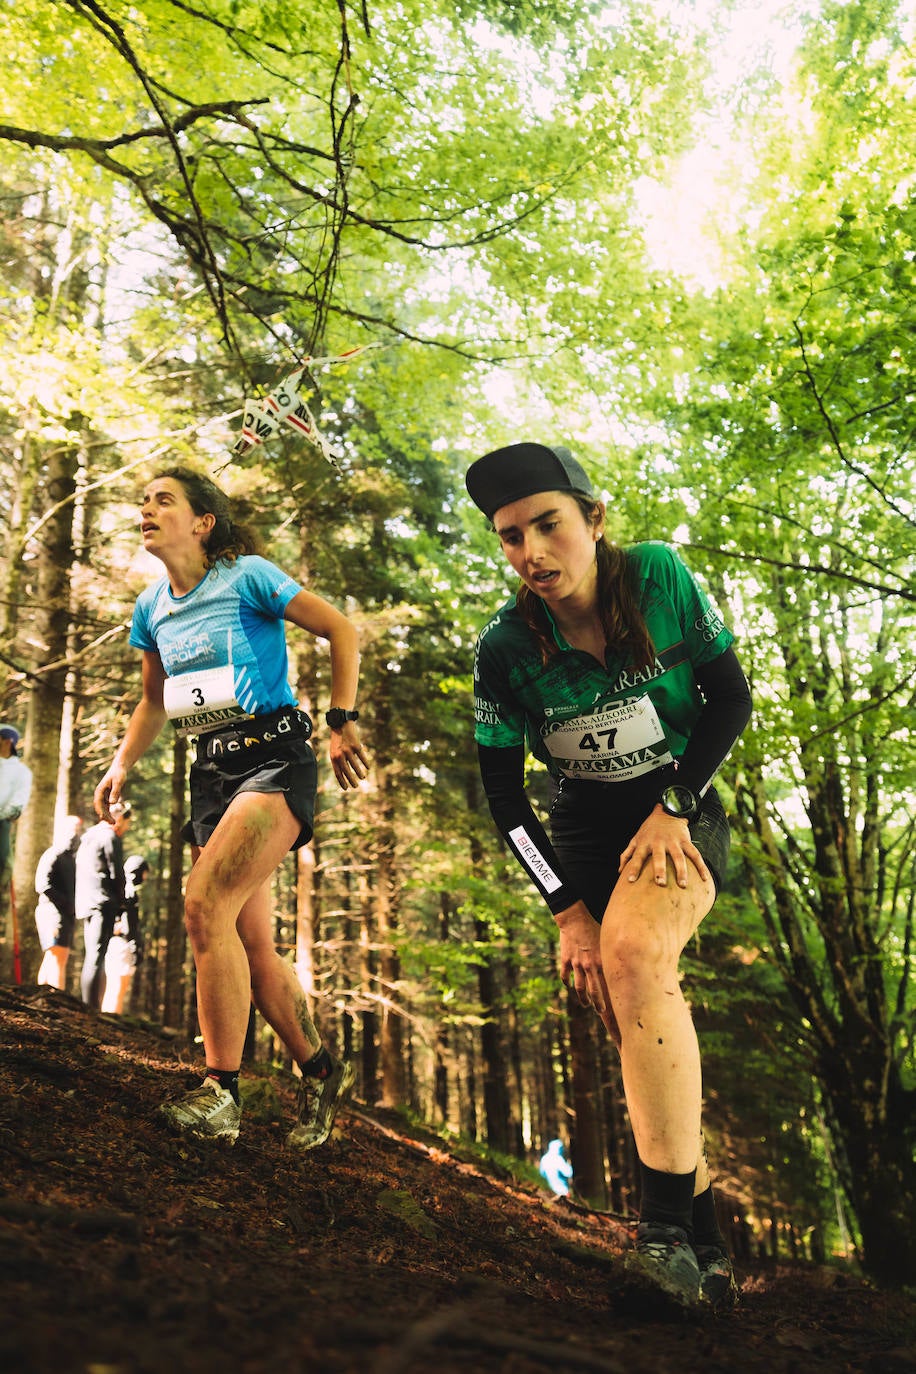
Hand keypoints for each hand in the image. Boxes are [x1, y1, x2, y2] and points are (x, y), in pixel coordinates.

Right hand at [94, 763, 126, 821]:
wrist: (120, 768)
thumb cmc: (119, 774)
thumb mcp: (118, 782)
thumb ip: (115, 792)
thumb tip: (112, 803)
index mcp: (99, 790)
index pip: (98, 803)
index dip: (100, 811)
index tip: (103, 818)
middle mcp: (99, 794)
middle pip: (100, 807)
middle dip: (105, 816)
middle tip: (112, 823)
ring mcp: (103, 796)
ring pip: (103, 808)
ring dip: (107, 816)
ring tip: (113, 823)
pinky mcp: (107, 797)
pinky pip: (106, 807)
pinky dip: (109, 812)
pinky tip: (112, 818)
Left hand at [329, 720, 369, 790]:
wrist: (341, 724)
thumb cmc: (337, 739)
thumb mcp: (334, 750)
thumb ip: (338, 761)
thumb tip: (344, 774)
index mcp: (333, 757)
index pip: (338, 773)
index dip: (342, 782)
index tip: (346, 788)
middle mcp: (340, 755)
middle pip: (346, 771)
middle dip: (351, 781)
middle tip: (355, 786)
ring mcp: (348, 750)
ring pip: (355, 766)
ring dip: (360, 773)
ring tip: (362, 778)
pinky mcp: (356, 746)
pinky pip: (362, 757)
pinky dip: (365, 763)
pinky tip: (368, 767)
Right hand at [555, 901, 612, 1034]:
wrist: (575, 918)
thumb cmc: (595, 927)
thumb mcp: (608, 941)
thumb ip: (612, 954)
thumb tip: (623, 965)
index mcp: (602, 962)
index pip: (606, 986)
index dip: (609, 998)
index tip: (613, 1007)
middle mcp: (589, 966)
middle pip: (593, 991)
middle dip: (597, 1004)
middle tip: (600, 1011)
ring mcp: (576, 964)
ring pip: (579, 987)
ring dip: (582, 997)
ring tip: (585, 1004)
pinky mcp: (566, 960)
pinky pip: (566, 975)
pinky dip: (567, 982)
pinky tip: (568, 986)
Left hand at [619, 805, 709, 887]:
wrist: (667, 811)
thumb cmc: (648, 830)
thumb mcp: (636, 839)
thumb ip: (627, 854)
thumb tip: (619, 871)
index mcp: (645, 843)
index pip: (637, 856)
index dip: (633, 868)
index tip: (630, 880)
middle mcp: (659, 842)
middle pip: (659, 857)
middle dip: (659, 870)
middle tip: (660, 883)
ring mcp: (673, 841)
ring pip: (679, 857)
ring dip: (682, 871)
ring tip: (682, 885)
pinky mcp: (685, 840)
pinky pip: (695, 854)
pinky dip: (701, 866)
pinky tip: (705, 879)